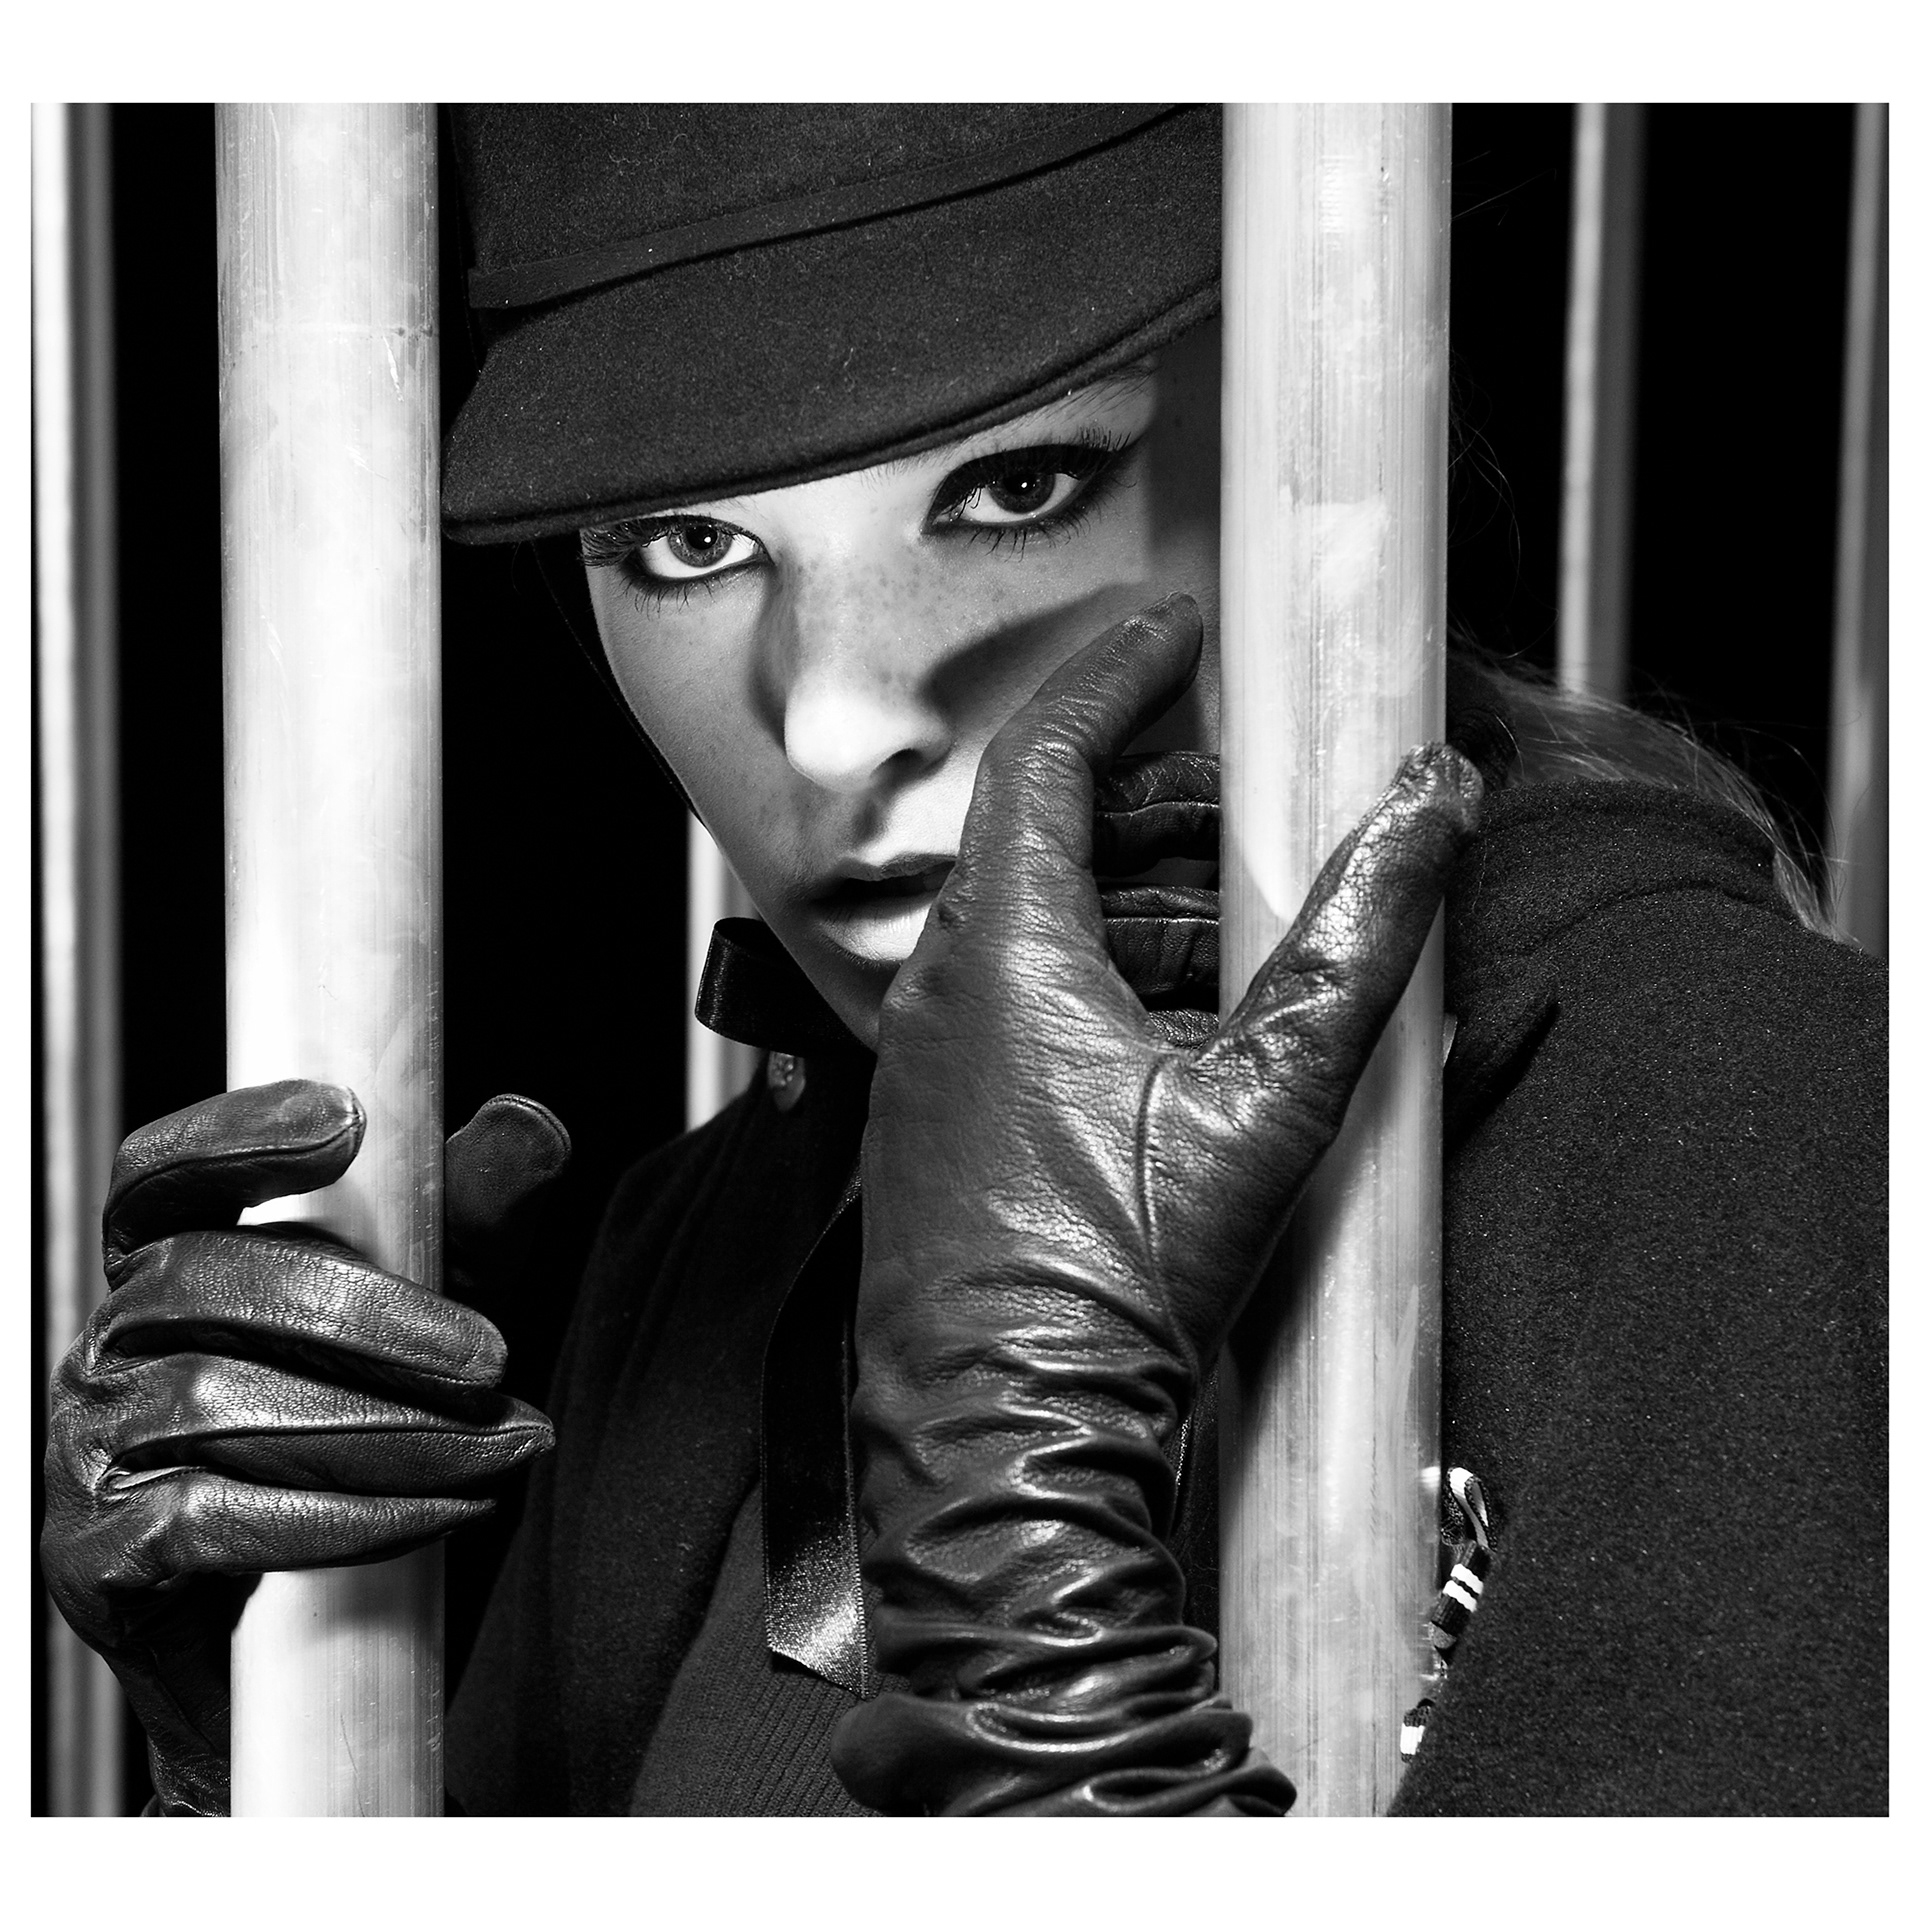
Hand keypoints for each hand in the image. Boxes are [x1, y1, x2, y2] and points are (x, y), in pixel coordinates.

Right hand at [41, 1081, 565, 1816]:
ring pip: (220, 1404)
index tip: (346, 1121)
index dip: (236, 1134)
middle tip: (491, 1357)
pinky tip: (450, 1510)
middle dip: (369, 1319)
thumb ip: (469, 1214)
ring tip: (508, 1446)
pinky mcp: (94, 1555)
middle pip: (211, 1284)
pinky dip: (346, 1515)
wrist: (301, 1622)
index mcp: (164, 1258)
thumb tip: (535, 1124)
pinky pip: (212, 1518)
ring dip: (389, 1431)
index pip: (164, 1172)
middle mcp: (105, 1340)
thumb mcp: (429, 1304)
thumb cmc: (359, 1420)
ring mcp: (85, 1447)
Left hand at [831, 596, 1481, 1814]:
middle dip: (1157, 799)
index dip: (1119, 669)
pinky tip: (1180, 1018)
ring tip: (1240, 915)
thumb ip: (1359, 936)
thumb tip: (1433, 801)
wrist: (1004, 1436)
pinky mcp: (933, 1117)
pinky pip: (1011, 996)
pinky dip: (1096, 971)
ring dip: (1135, 895)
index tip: (1182, 627)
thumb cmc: (1115, 1277)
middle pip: (1047, 832)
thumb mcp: (1271, 1095)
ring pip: (1031, 918)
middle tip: (1253, 797)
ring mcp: (925, 1055)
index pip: (1048, 750)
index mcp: (1002, 946)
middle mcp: (939, 984)